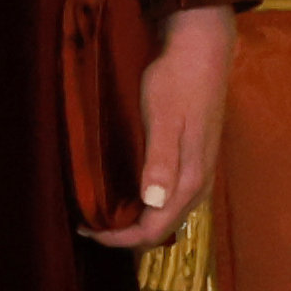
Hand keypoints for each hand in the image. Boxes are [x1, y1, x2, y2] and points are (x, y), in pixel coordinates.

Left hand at [89, 5, 243, 251]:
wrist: (202, 52)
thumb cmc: (177, 82)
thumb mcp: (162, 118)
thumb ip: (160, 161)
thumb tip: (154, 202)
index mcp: (190, 179)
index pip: (155, 228)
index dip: (121, 238)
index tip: (88, 229)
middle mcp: (199, 183)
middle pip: (164, 227)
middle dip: (127, 234)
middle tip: (89, 223)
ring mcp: (200, 172)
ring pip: (169, 214)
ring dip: (138, 221)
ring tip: (104, 213)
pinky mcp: (195, 160)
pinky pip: (173, 198)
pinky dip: (149, 205)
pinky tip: (129, 194)